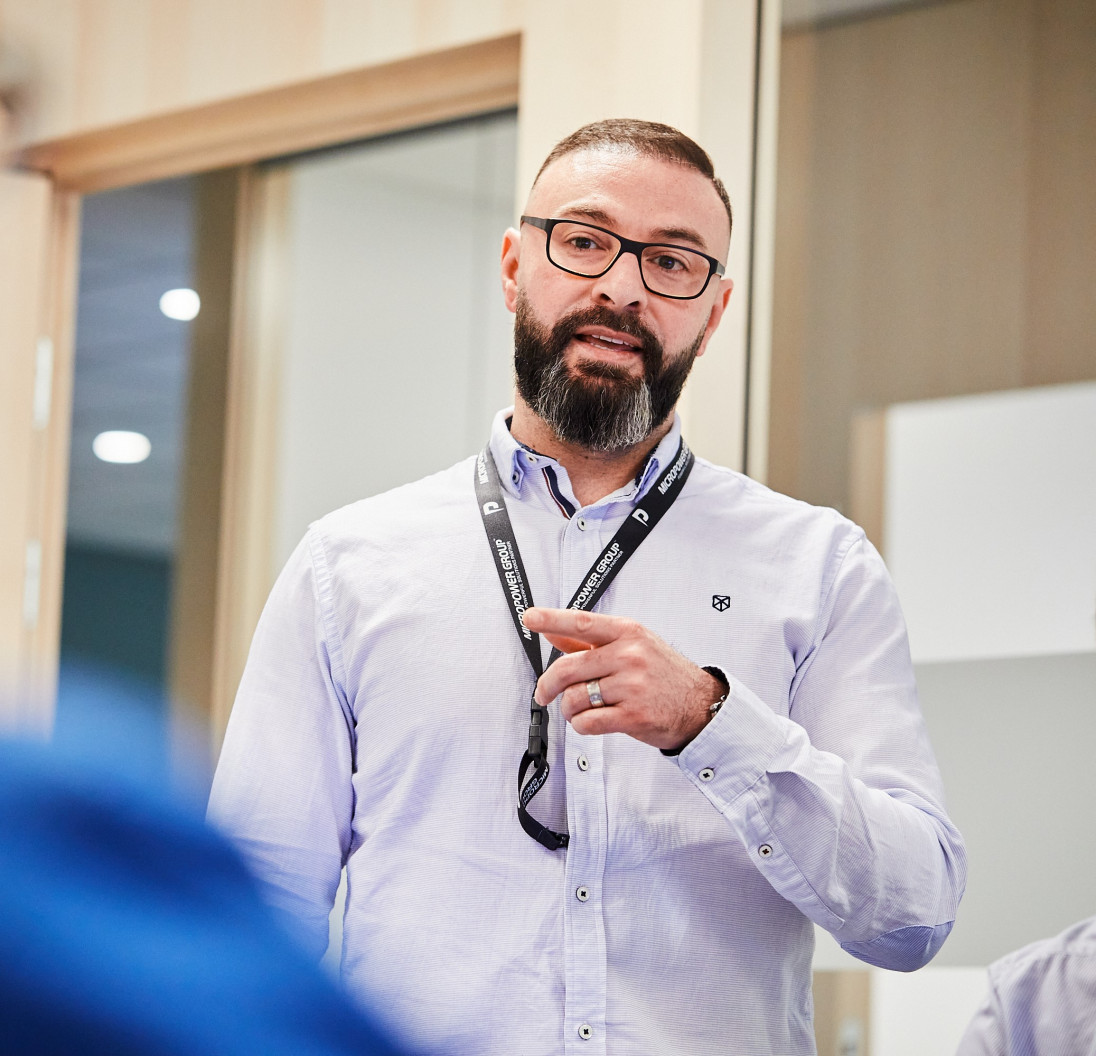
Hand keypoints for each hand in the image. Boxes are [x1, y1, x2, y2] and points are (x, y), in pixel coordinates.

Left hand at [522, 607, 723, 751]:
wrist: (701, 705)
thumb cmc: (663, 674)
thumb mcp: (633, 646)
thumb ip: (590, 641)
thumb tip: (553, 633)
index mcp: (628, 633)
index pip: (582, 622)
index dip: (552, 619)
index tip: (530, 617)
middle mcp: (630, 655)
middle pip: (568, 668)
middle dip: (548, 684)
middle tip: (543, 693)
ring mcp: (632, 686)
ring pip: (575, 698)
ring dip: (568, 709)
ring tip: (577, 711)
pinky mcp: (634, 716)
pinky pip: (588, 722)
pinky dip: (580, 725)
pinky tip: (589, 721)